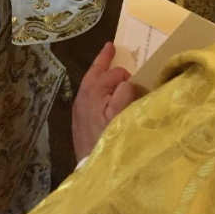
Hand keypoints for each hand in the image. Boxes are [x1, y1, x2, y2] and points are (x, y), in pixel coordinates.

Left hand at [72, 42, 143, 161]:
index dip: (124, 74)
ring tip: (107, 65)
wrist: (91, 168)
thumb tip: (127, 81)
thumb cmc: (109, 138)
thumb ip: (125, 91)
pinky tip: (103, 93)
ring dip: (100, 74)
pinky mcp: (80, 121)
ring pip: (90, 84)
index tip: (134, 80)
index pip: (112, 74)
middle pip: (94, 73)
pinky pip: (89, 96)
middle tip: (110, 46)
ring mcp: (79, 110)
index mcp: (92, 92)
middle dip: (103, 60)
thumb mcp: (121, 114)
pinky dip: (97, 87)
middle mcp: (82, 97)